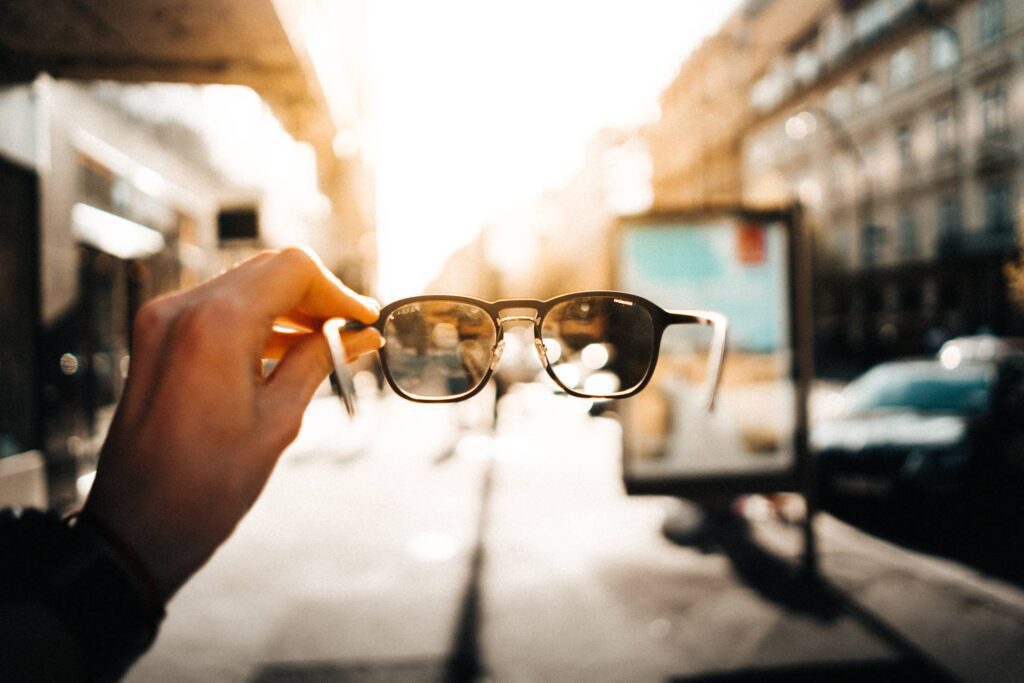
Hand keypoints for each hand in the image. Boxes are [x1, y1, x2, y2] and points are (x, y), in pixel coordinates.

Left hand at [83, 248, 382, 598]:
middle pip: (267, 271)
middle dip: (316, 297)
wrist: (137, 527)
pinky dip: (256, 322)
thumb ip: (317, 361)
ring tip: (328, 344)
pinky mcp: (155, 340)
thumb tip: (358, 335)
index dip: (337, 291)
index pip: (293, 269)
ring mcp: (161, 322)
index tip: (364, 320)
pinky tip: (288, 352)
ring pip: (243, 287)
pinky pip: (216, 311)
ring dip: (288, 309)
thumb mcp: (278, 420)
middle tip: (353, 332)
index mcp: (215, 324)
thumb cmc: (207, 485)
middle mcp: (181, 310)